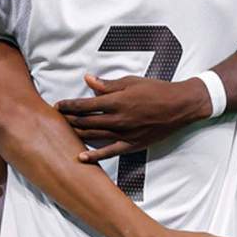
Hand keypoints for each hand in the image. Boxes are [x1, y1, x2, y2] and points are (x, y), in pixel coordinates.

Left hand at [55, 74, 210, 163]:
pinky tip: (82, 158)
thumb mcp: (130, 82)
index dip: (69, 105)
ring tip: (64, 133)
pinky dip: (95, 156)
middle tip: (56, 120)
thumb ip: (107, 84)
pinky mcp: (132, 144)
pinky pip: (110, 152)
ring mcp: (124, 134)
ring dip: (77, 134)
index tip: (57, 106)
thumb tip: (88, 79)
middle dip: (69, 120)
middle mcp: (118, 119)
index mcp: (116, 101)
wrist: (180, 106)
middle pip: (86, 121)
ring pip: (94, 136)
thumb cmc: (156, 90)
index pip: (84, 105)